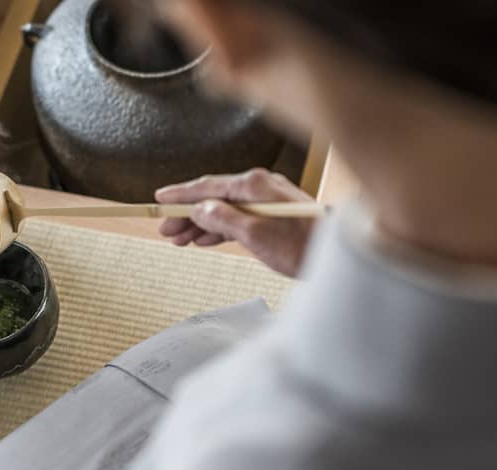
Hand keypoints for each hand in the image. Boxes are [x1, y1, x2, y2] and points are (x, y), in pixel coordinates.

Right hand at [156, 168, 316, 276]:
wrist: (336, 257)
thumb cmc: (301, 246)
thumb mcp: (254, 235)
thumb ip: (223, 219)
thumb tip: (199, 210)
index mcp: (254, 185)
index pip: (207, 186)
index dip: (180, 194)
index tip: (159, 199)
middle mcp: (259, 187)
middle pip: (213, 198)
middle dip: (187, 214)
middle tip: (165, 229)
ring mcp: (266, 201)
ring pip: (223, 210)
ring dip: (200, 224)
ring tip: (179, 239)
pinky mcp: (272, 216)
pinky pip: (237, 218)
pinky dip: (219, 229)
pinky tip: (204, 240)